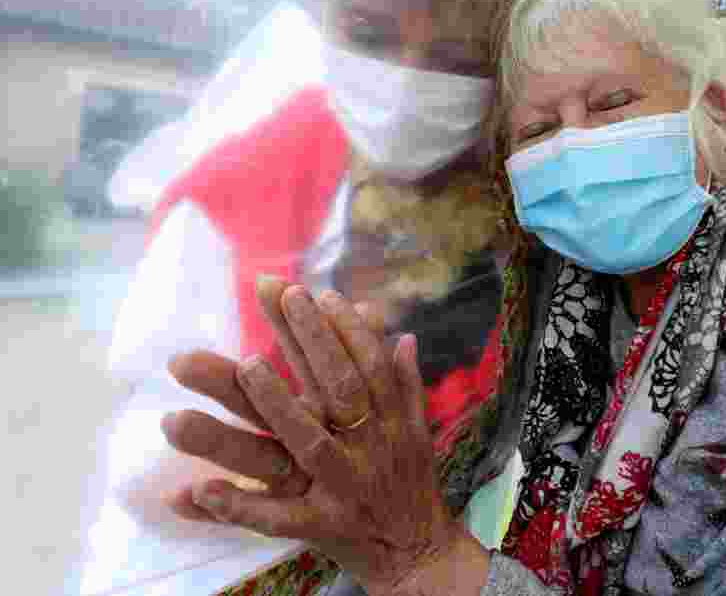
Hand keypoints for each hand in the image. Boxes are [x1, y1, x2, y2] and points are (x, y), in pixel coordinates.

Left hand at [167, 283, 488, 594]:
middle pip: (333, 388)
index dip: (341, 325)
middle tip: (274, 294)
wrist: (417, 554)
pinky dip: (234, 505)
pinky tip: (189, 490)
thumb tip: (405, 336)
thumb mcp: (416, 430)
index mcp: (387, 418)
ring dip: (268, 406)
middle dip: (305, 342)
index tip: (310, 290)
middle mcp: (364, 444)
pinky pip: (272, 517)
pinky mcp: (318, 525)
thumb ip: (406, 383)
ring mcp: (339, 484)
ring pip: (299, 444)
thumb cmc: (410, 483)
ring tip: (237, 366)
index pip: (365, 361)